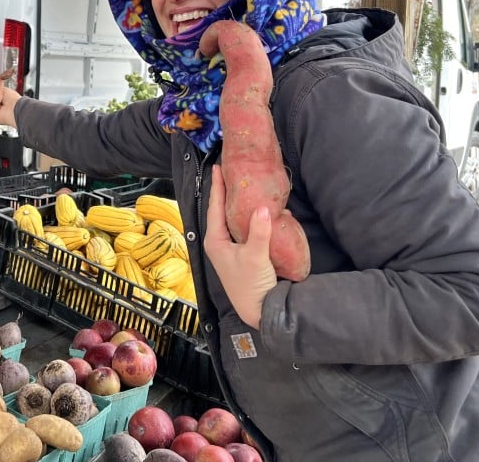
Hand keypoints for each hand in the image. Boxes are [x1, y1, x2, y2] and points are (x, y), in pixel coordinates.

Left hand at [203, 164, 278, 327]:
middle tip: (233, 171)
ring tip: (248, 185)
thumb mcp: (256, 256)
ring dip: (241, 204)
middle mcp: (220, 242)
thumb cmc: (251, 285)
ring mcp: (231, 248)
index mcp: (215, 241)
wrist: (261, 311)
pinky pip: (245, 229)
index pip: (214, 207)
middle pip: (222, 210)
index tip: (218, 167)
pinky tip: (264, 210)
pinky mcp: (243, 253)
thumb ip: (259, 231)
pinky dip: (253, 218)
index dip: (217, 187)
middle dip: (228, 191)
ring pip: (234, 219)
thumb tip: (262, 207)